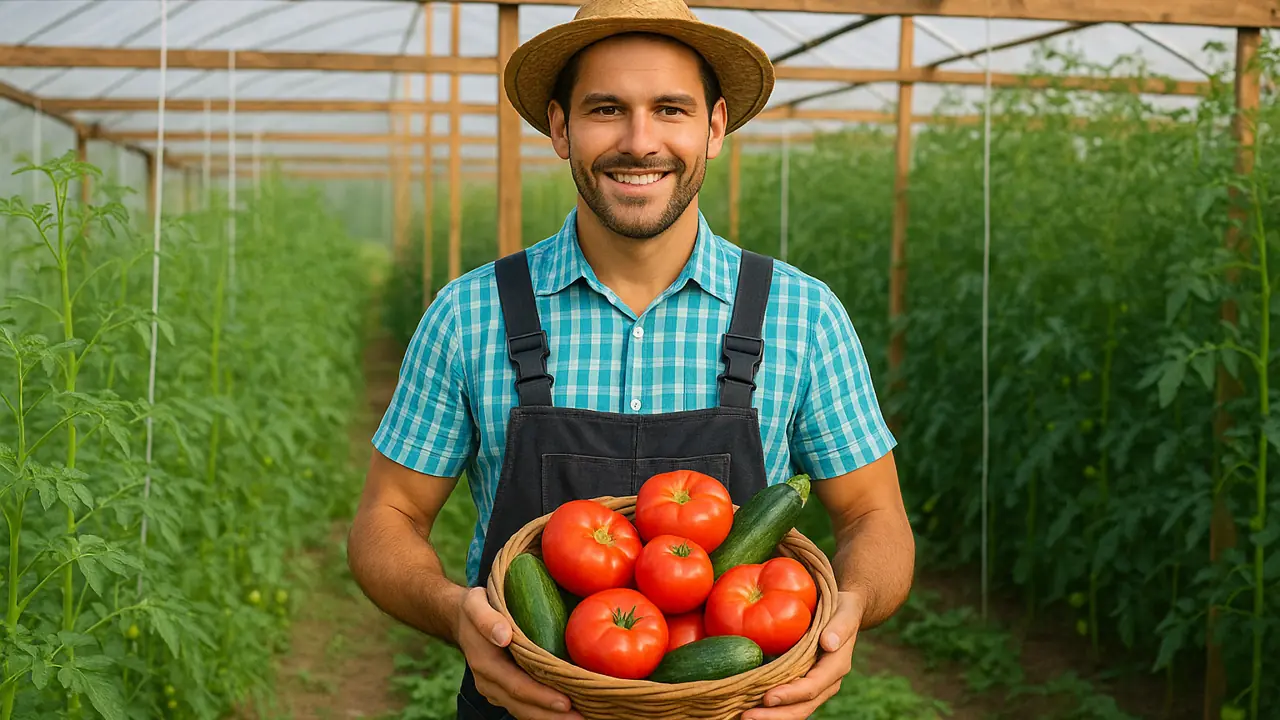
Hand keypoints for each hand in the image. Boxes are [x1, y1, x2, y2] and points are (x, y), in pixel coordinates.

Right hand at [456, 587, 583, 719]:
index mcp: (485, 663)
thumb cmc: (474, 608)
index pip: (517, 686)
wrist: (460, 620)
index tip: (566, 702)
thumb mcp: (476, 604)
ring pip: (523, 710)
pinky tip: (564, 712)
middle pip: (522, 706)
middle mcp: (488, 682)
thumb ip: (487, 619)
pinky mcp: (501, 690)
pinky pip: (522, 706)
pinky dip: (542, 711)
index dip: (541, 697)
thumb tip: (503, 636)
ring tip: (579, 718)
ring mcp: (494, 689)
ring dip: (549, 718)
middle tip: (582, 718)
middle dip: (551, 716)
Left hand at [742, 591, 864, 719]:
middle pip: (802, 707)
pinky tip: (750, 706)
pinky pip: (790, 701)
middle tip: (747, 716)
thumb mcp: (845, 611)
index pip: (812, 687)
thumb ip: (839, 626)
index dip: (790, 694)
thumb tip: (829, 642)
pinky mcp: (805, 683)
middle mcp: (827, 682)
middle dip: (775, 715)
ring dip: (771, 716)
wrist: (845, 613)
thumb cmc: (842, 609)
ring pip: (795, 709)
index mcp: (836, 667)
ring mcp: (816, 686)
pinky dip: (772, 708)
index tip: (767, 697)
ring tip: (744, 716)